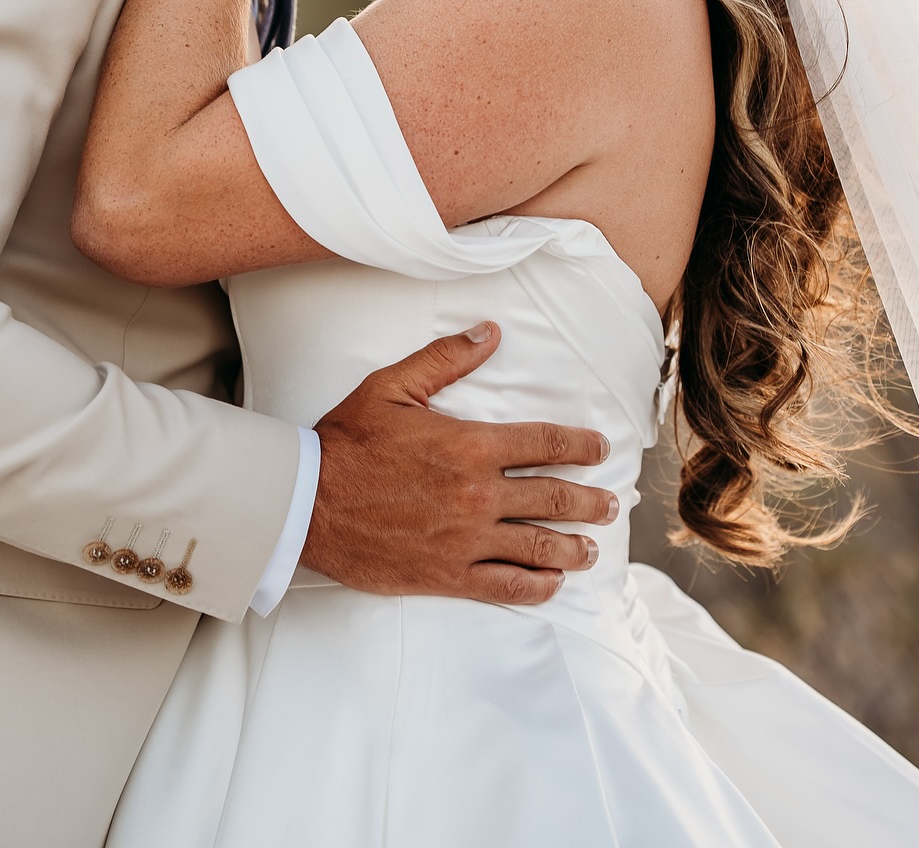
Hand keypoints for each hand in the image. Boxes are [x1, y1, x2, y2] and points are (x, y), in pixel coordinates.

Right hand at [301, 322, 617, 605]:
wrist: (307, 504)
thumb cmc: (348, 442)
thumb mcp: (393, 386)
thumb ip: (446, 358)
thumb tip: (489, 331)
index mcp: (469, 446)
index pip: (545, 445)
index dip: (581, 446)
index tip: (600, 449)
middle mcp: (477, 495)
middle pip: (553, 498)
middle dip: (590, 500)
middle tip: (611, 503)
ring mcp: (466, 540)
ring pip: (539, 547)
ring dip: (573, 547)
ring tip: (592, 549)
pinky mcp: (448, 576)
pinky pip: (506, 587)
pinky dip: (536, 587)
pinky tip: (551, 584)